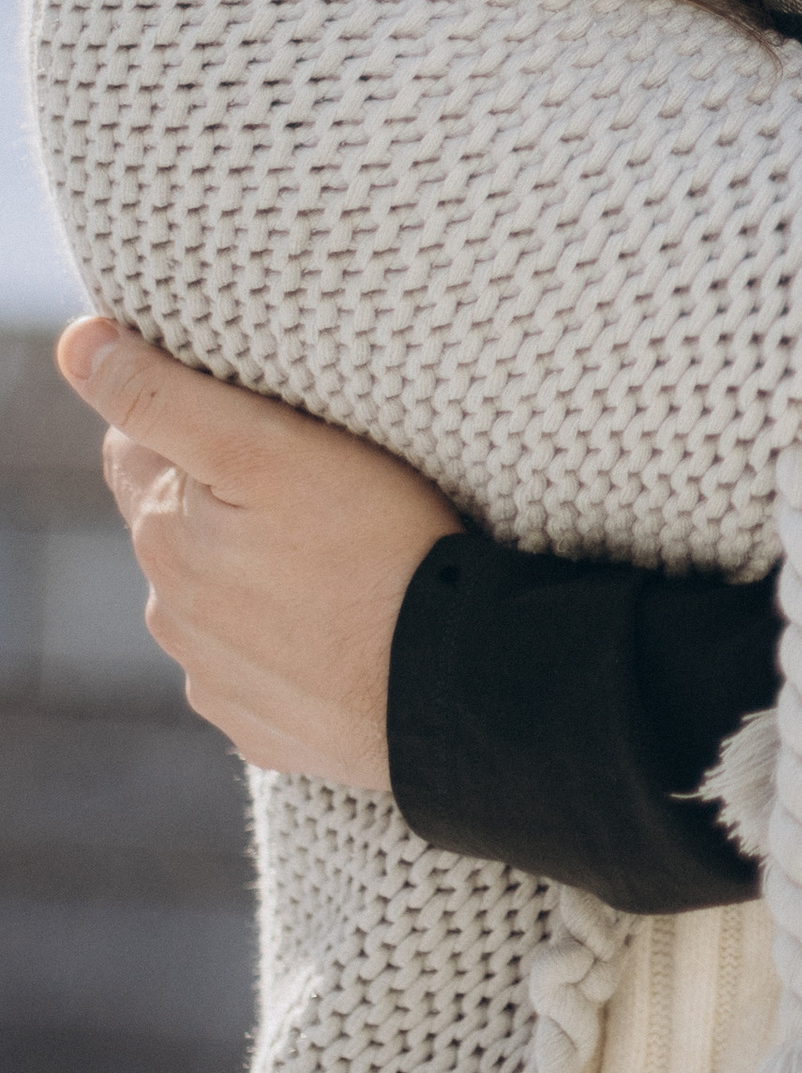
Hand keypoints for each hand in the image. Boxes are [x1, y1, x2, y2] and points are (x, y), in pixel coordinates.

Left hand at [55, 320, 459, 785]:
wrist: (454, 688)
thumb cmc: (376, 551)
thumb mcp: (269, 449)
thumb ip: (164, 397)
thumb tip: (76, 345)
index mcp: (164, 534)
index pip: (133, 447)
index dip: (184, 416)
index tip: (252, 412)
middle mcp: (173, 613)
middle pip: (178, 525)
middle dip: (221, 498)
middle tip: (312, 478)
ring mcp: (218, 679)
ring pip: (218, 599)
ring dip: (254, 573)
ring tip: (337, 556)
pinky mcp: (266, 727)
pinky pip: (262, 667)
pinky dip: (288, 641)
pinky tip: (342, 626)